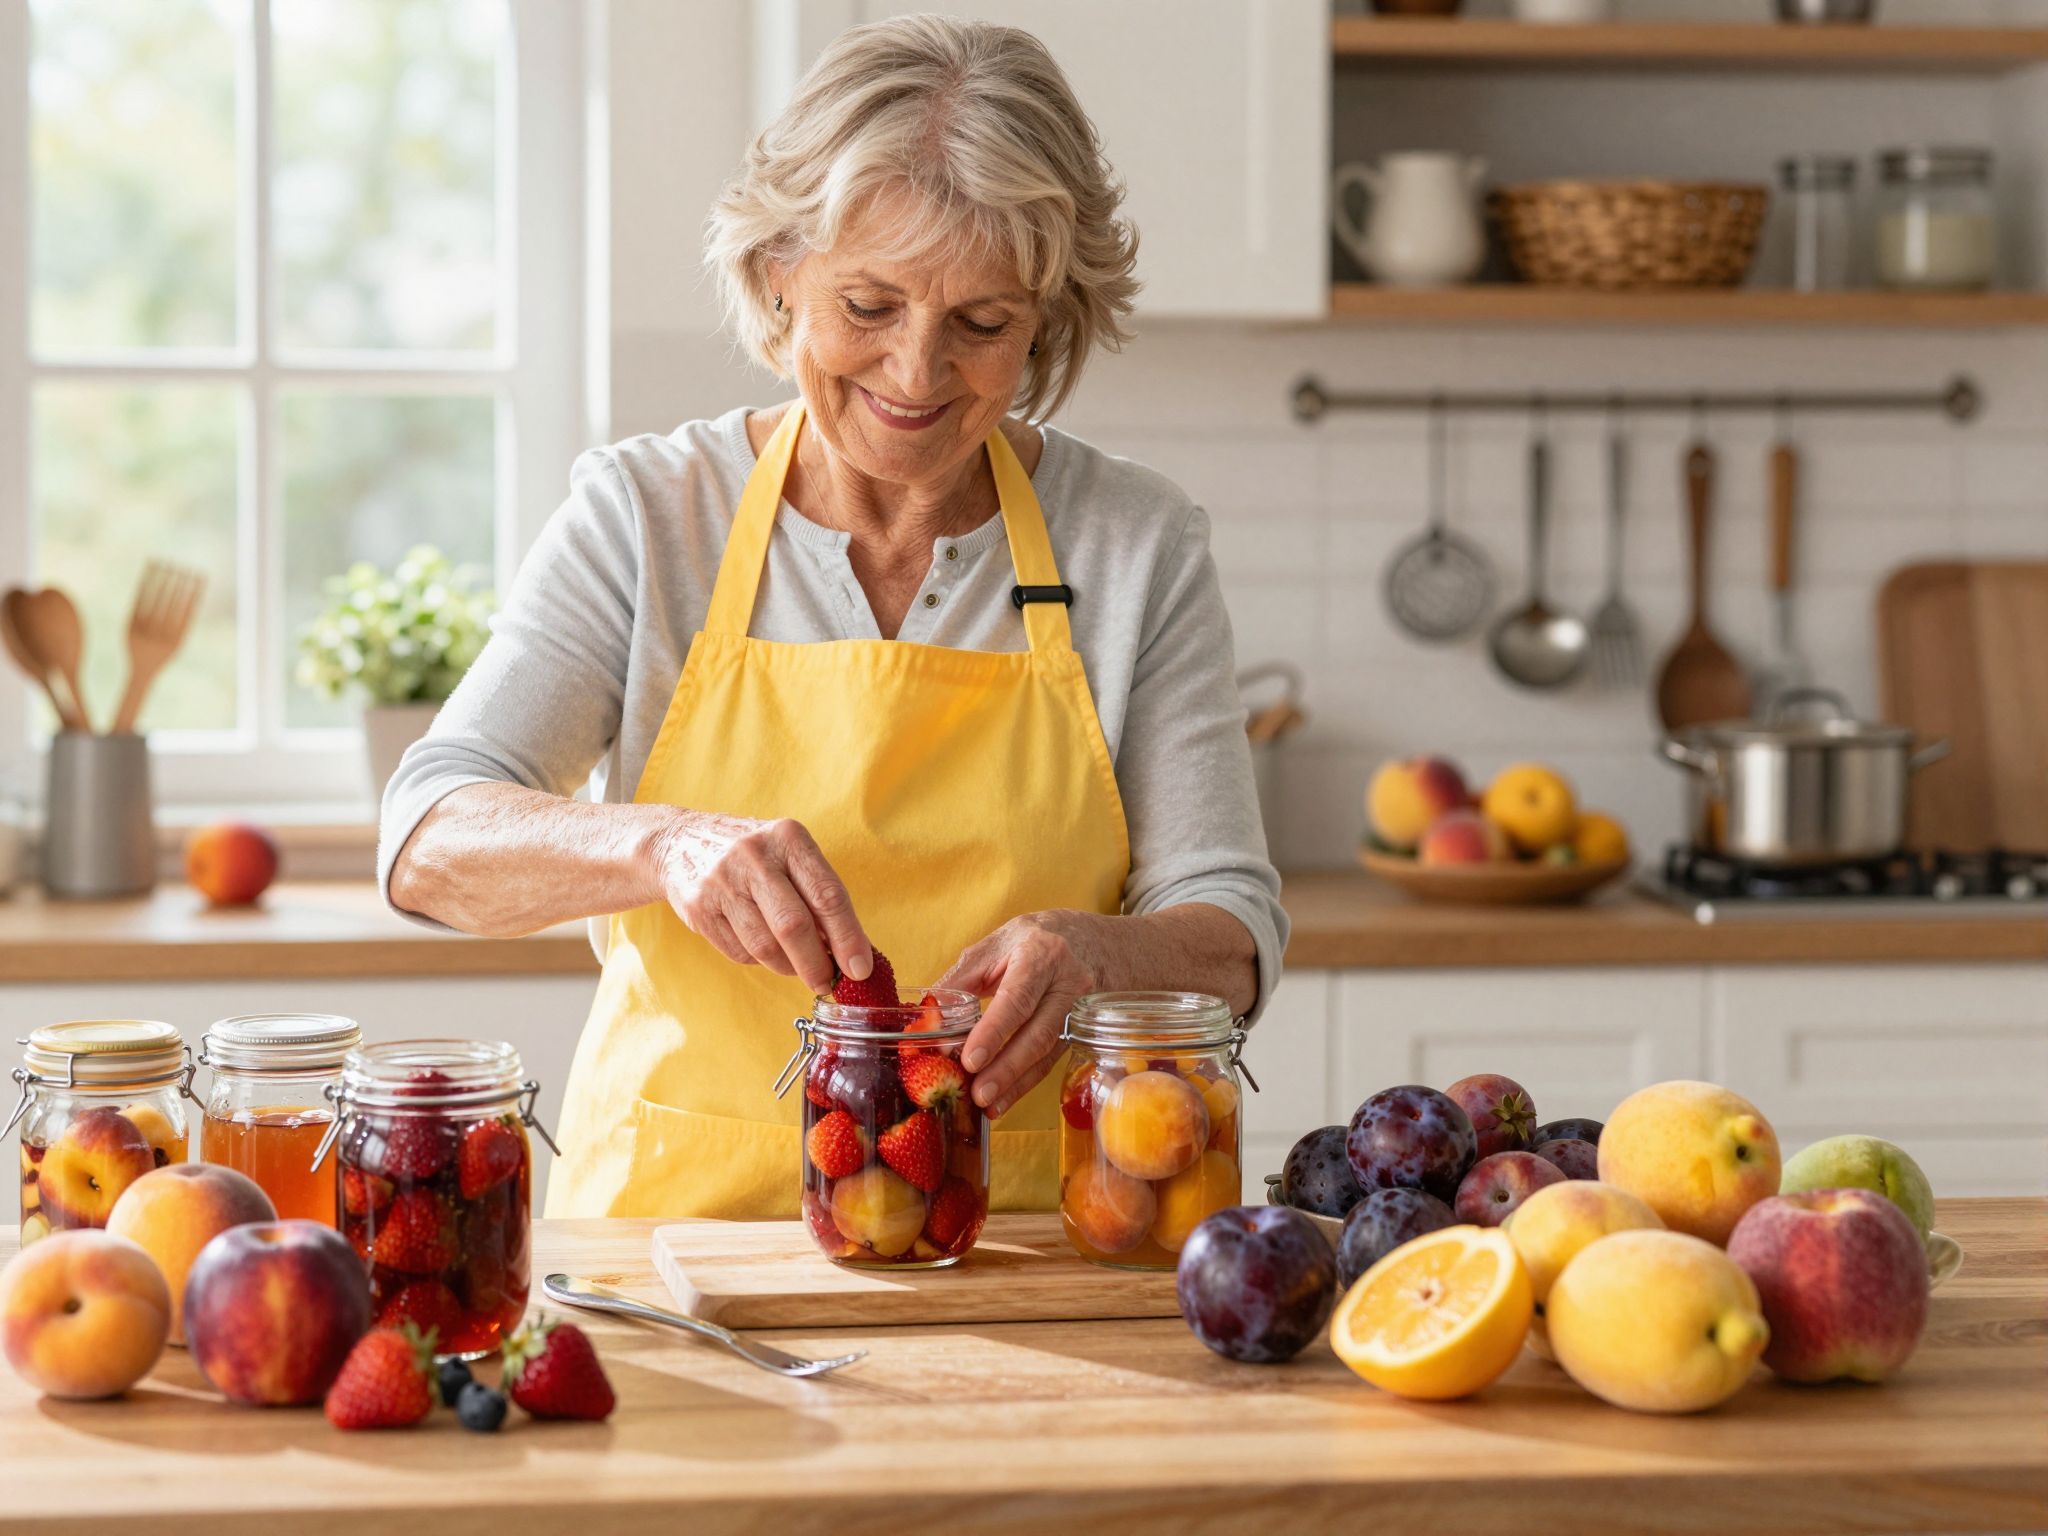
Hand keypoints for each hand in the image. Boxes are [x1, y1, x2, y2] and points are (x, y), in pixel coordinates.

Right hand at [654, 811, 870, 995]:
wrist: (680, 841)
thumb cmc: (754, 856)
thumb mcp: (789, 856)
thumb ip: (818, 895)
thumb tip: (851, 951)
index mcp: (788, 838)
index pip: (826, 895)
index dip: (848, 938)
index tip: (860, 970)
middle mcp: (754, 856)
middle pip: (794, 926)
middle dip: (816, 964)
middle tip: (826, 982)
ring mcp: (722, 882)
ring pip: (765, 946)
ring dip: (787, 967)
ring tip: (795, 966)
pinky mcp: (698, 908)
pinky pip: (739, 952)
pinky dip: (758, 960)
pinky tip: (761, 947)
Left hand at [939, 912, 1102, 1118]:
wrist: (1089, 939)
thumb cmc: (1032, 941)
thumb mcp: (995, 946)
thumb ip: (961, 979)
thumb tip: (927, 1015)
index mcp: (1041, 954)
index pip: (1018, 998)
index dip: (994, 1031)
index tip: (970, 1059)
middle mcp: (1068, 982)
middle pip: (1038, 1032)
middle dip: (1006, 1068)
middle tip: (978, 1094)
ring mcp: (1080, 1008)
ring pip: (1048, 1052)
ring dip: (1016, 1083)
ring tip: (987, 1105)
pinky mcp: (1079, 1029)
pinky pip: (1052, 1059)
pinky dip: (1026, 1082)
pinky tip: (1005, 1099)